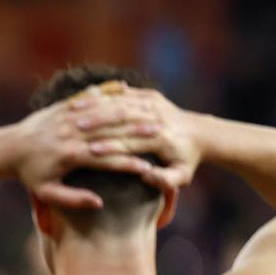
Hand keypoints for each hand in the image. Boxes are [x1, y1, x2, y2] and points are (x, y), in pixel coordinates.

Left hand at [12, 82, 158, 208]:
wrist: (10, 148)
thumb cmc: (30, 175)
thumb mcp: (47, 193)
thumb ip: (73, 199)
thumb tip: (99, 202)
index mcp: (69, 156)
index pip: (105, 159)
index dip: (127, 163)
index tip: (148, 168)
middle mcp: (69, 134)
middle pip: (109, 133)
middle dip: (135, 134)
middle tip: (159, 135)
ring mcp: (66, 117)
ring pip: (103, 112)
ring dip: (127, 113)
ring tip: (149, 115)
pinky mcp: (62, 106)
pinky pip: (89, 98)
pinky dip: (107, 94)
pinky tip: (126, 90)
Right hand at [80, 86, 201, 191]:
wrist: (203, 134)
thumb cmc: (188, 160)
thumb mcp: (182, 175)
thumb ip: (166, 181)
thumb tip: (147, 176)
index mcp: (164, 138)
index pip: (130, 143)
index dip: (107, 147)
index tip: (86, 152)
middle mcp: (158, 116)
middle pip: (122, 118)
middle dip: (96, 123)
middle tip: (72, 129)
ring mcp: (155, 103)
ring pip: (120, 102)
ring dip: (96, 106)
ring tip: (73, 111)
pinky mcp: (151, 96)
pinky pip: (124, 93)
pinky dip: (103, 96)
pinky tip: (86, 100)